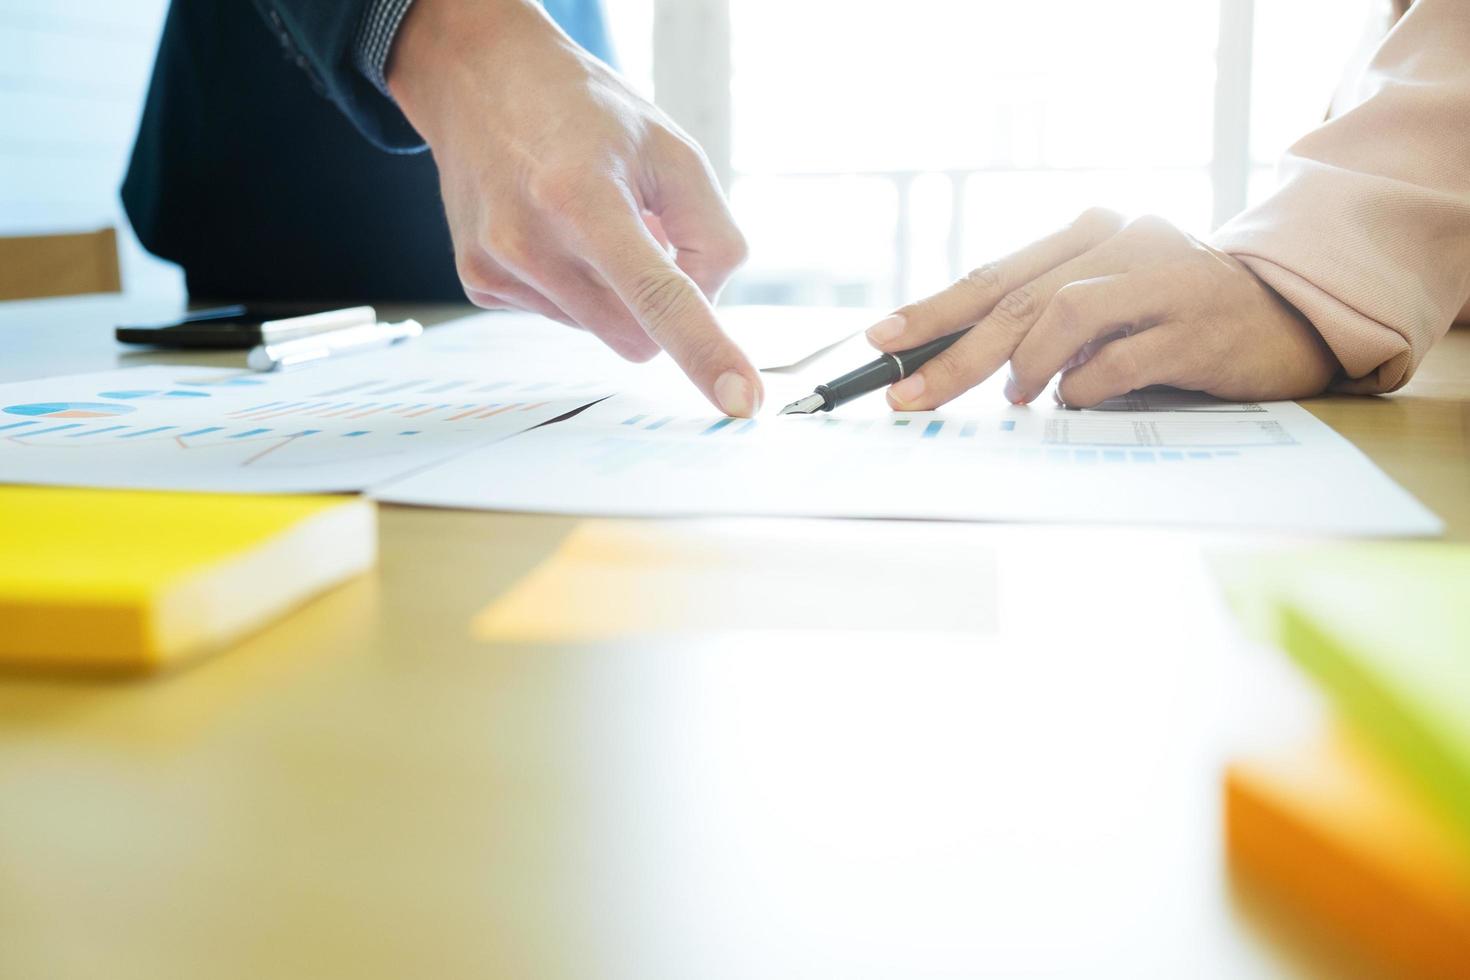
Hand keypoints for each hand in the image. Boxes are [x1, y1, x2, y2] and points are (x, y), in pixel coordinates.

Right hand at [387, 0, 760, 415]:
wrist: (480, 80)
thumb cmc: (585, 113)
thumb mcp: (672, 149)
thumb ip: (712, 235)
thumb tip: (706, 311)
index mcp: (583, 197)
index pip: (659, 294)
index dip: (706, 351)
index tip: (741, 401)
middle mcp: (529, 240)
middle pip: (639, 336)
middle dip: (658, 305)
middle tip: (642, 234)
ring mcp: (495, 266)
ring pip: (602, 332)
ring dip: (614, 291)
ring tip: (585, 216)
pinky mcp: (477, 283)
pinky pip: (562, 318)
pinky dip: (576, 286)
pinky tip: (553, 230)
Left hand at [865, 209, 1339, 408]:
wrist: (1289, 314)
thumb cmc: (1176, 316)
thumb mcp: (1107, 302)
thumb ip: (1044, 316)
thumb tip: (956, 360)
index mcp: (1091, 231)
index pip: (994, 274)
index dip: (932, 310)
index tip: (881, 342)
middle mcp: (1123, 241)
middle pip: (1015, 300)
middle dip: (952, 355)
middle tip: (908, 396)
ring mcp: (1163, 278)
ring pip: (1064, 315)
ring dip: (1026, 366)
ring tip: (1019, 398)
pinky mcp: (1196, 324)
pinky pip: (1120, 359)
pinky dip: (1085, 387)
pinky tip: (1078, 399)